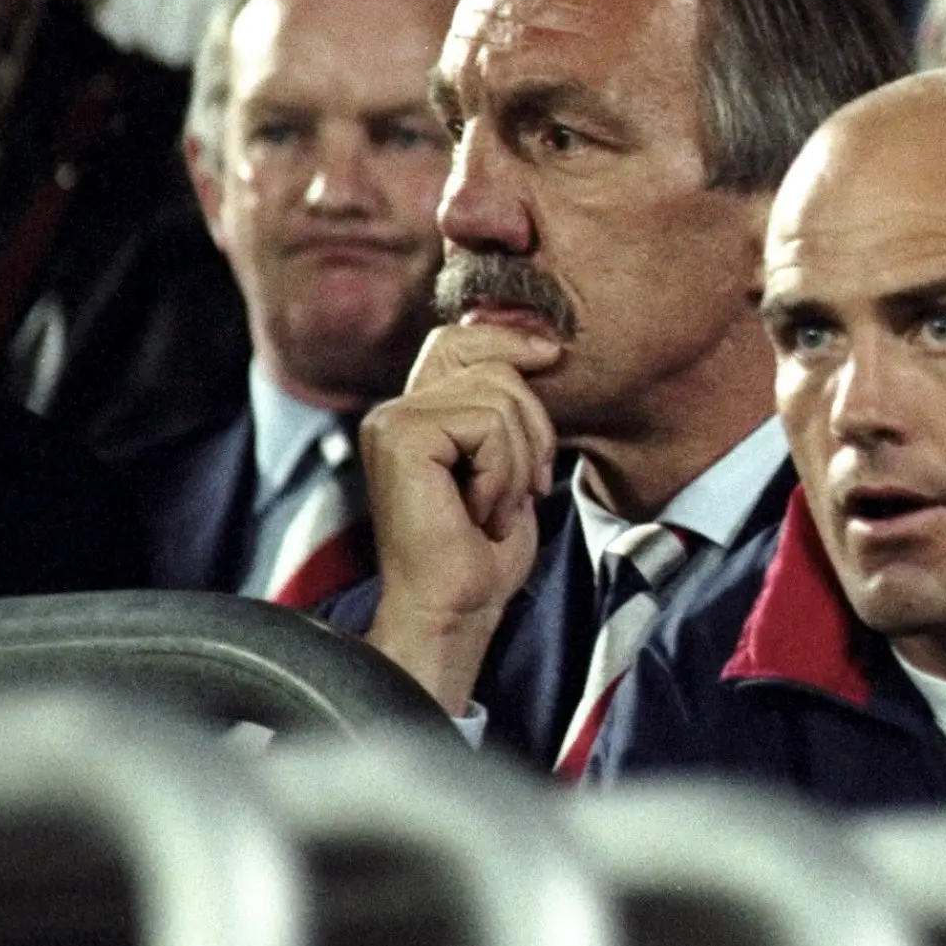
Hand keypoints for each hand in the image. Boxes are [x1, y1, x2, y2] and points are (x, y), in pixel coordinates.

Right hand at [358, 321, 562, 715]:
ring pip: (498, 397)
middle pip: (493, 364)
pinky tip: (480, 513)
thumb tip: (540, 347)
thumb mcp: (509, 463)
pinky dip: (502, 474)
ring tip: (494, 507)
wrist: (456, 606)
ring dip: (517, 461)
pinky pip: (486, 426)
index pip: (462, 339)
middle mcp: (395, 411)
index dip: (510, 338)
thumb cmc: (485, 550)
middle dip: (533, 425)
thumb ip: (508, 409)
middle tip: (525, 486)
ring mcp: (392, 422)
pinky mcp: (401, 439)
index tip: (552, 353)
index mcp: (416, 413)